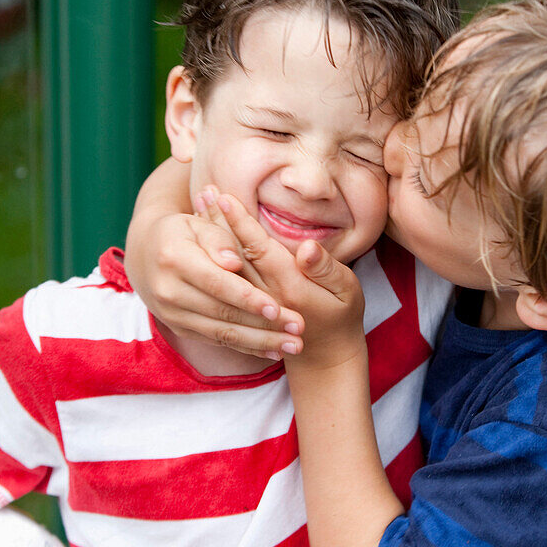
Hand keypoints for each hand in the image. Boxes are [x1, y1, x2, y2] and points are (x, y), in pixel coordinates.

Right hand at [124, 164, 304, 359]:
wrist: (146, 254)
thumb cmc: (183, 232)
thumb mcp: (197, 223)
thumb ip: (219, 238)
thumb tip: (234, 262)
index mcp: (174, 258)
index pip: (217, 283)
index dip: (247, 298)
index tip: (277, 309)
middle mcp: (169, 291)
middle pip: (223, 313)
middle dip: (264, 326)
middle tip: (298, 331)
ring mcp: (172, 314)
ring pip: (222, 333)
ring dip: (260, 343)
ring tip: (293, 346)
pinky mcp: (180, 328)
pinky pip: (217, 341)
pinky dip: (247, 348)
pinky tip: (273, 351)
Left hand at [201, 189, 366, 370]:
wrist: (326, 356)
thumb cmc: (342, 315)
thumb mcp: (347, 291)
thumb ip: (326, 269)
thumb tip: (308, 246)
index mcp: (289, 285)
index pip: (259, 248)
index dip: (241, 222)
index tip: (225, 196)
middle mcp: (264, 293)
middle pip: (235, 253)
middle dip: (219, 220)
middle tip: (205, 190)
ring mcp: (253, 301)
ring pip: (226, 264)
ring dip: (211, 233)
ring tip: (199, 203)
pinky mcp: (247, 306)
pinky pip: (225, 277)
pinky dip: (213, 254)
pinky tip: (204, 234)